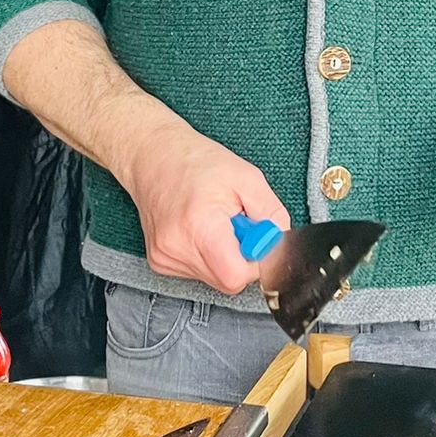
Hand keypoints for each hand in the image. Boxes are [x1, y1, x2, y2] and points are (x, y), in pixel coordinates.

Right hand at [119, 113, 289, 295]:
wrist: (153, 156)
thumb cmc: (197, 162)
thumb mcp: (248, 178)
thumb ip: (272, 215)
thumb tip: (281, 243)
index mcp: (200, 227)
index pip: (237, 275)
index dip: (255, 262)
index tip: (255, 238)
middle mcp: (177, 247)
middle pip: (228, 280)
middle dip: (241, 256)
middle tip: (234, 223)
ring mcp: (164, 257)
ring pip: (214, 277)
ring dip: (224, 255)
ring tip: (214, 222)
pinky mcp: (160, 262)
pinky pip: (198, 272)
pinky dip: (207, 254)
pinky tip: (199, 229)